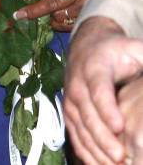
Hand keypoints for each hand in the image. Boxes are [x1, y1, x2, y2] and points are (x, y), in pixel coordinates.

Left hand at [13, 0, 91, 30]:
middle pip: (52, 3)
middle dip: (34, 10)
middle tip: (19, 15)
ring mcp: (84, 7)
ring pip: (59, 17)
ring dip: (51, 16)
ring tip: (53, 12)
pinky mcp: (88, 19)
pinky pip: (66, 26)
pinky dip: (59, 24)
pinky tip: (60, 19)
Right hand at [64, 18, 142, 164]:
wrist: (86, 48)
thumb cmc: (115, 51)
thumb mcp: (133, 48)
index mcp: (94, 68)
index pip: (98, 90)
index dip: (107, 109)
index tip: (119, 126)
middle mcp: (77, 85)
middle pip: (88, 115)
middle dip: (103, 138)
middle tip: (121, 156)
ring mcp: (71, 102)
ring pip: (80, 130)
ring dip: (97, 151)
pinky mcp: (69, 115)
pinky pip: (76, 138)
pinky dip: (87, 155)